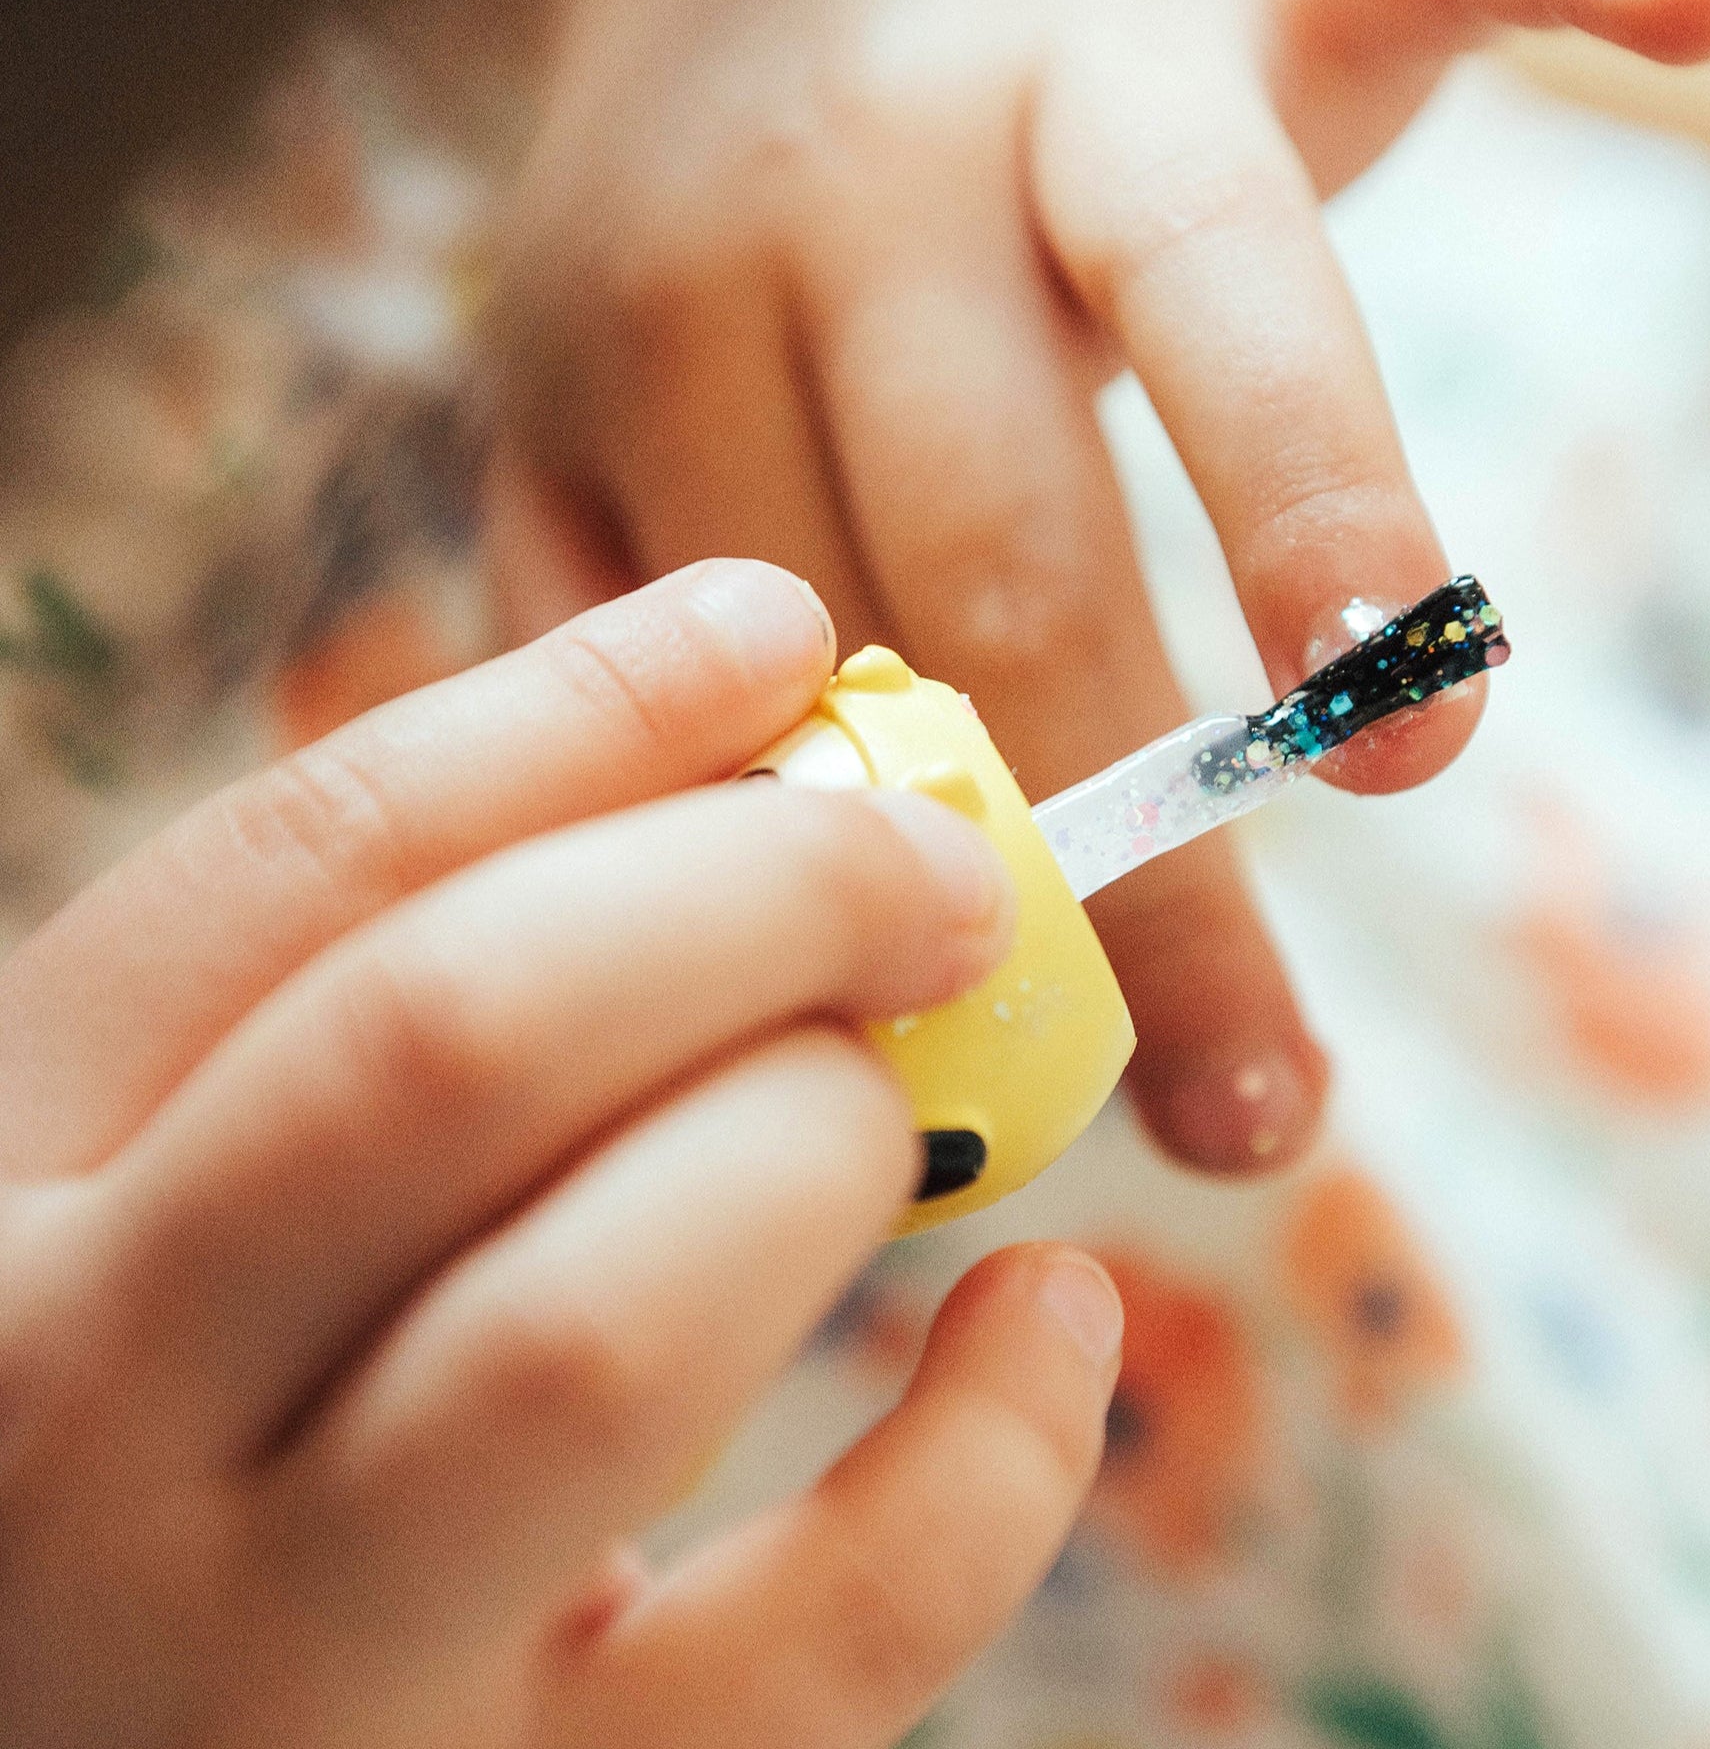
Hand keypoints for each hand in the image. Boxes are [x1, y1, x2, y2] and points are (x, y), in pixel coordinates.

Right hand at [0, 559, 1121, 1748]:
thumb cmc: (229, 1436)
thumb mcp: (223, 1192)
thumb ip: (398, 993)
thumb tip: (748, 730)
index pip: (302, 869)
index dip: (580, 711)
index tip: (776, 628)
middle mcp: (78, 1434)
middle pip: (450, 1040)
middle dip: (755, 891)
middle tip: (937, 862)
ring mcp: (281, 1674)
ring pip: (599, 1329)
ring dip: (815, 1142)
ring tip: (904, 1105)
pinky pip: (817, 1641)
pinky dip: (996, 1453)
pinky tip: (1050, 1310)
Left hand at [485, 0, 1709, 1174]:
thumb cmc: (699, 198)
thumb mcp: (578, 395)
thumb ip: (609, 608)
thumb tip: (706, 884)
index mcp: (679, 330)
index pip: (820, 668)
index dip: (916, 904)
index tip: (1003, 1103)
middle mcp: (866, 189)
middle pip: (1006, 554)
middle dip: (1133, 860)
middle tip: (1249, 1108)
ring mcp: (1069, 51)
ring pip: (1206, 277)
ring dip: (1318, 495)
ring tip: (1411, 724)